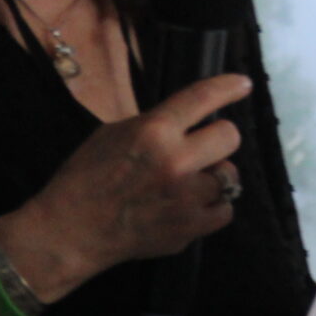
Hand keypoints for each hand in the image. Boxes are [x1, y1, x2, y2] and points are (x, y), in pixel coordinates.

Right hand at [0, 74, 250, 301]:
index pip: (203, 99)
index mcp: (154, 131)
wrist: (71, 231)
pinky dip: (212, 206)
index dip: (228, 88)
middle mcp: (176, 162)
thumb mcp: (113, 133)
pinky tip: (191, 205)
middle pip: (230, 137)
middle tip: (202, 148)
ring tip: (191, 182)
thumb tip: (189, 121)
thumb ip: (155, 125)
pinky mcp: (189, 229)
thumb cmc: (85, 178)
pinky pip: (225, 210)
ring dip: (213, 175)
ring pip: (229, 176)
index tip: (243, 84)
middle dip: (217, 139)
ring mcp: (186, 199)